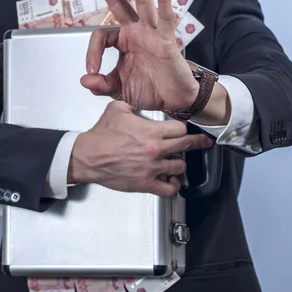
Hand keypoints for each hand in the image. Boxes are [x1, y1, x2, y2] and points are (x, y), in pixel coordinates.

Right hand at [68, 101, 213, 196]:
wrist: (88, 156)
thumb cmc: (100, 136)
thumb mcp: (117, 109)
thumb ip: (133, 105)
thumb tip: (139, 103)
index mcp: (151, 131)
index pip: (181, 128)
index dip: (183, 128)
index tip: (185, 130)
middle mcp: (155, 150)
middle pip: (187, 145)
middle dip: (198, 143)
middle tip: (203, 143)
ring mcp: (152, 168)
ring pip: (180, 167)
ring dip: (180, 164)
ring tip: (178, 162)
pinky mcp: (146, 183)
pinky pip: (169, 188)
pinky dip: (174, 185)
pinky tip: (172, 180)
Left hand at [80, 0, 198, 112]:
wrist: (172, 101)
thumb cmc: (149, 90)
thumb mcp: (118, 90)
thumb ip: (101, 85)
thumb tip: (85, 80)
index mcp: (123, 42)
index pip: (101, 36)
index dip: (92, 52)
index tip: (93, 70)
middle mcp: (136, 33)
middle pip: (120, 3)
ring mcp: (152, 34)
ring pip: (142, 4)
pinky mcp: (167, 41)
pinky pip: (165, 19)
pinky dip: (164, 1)